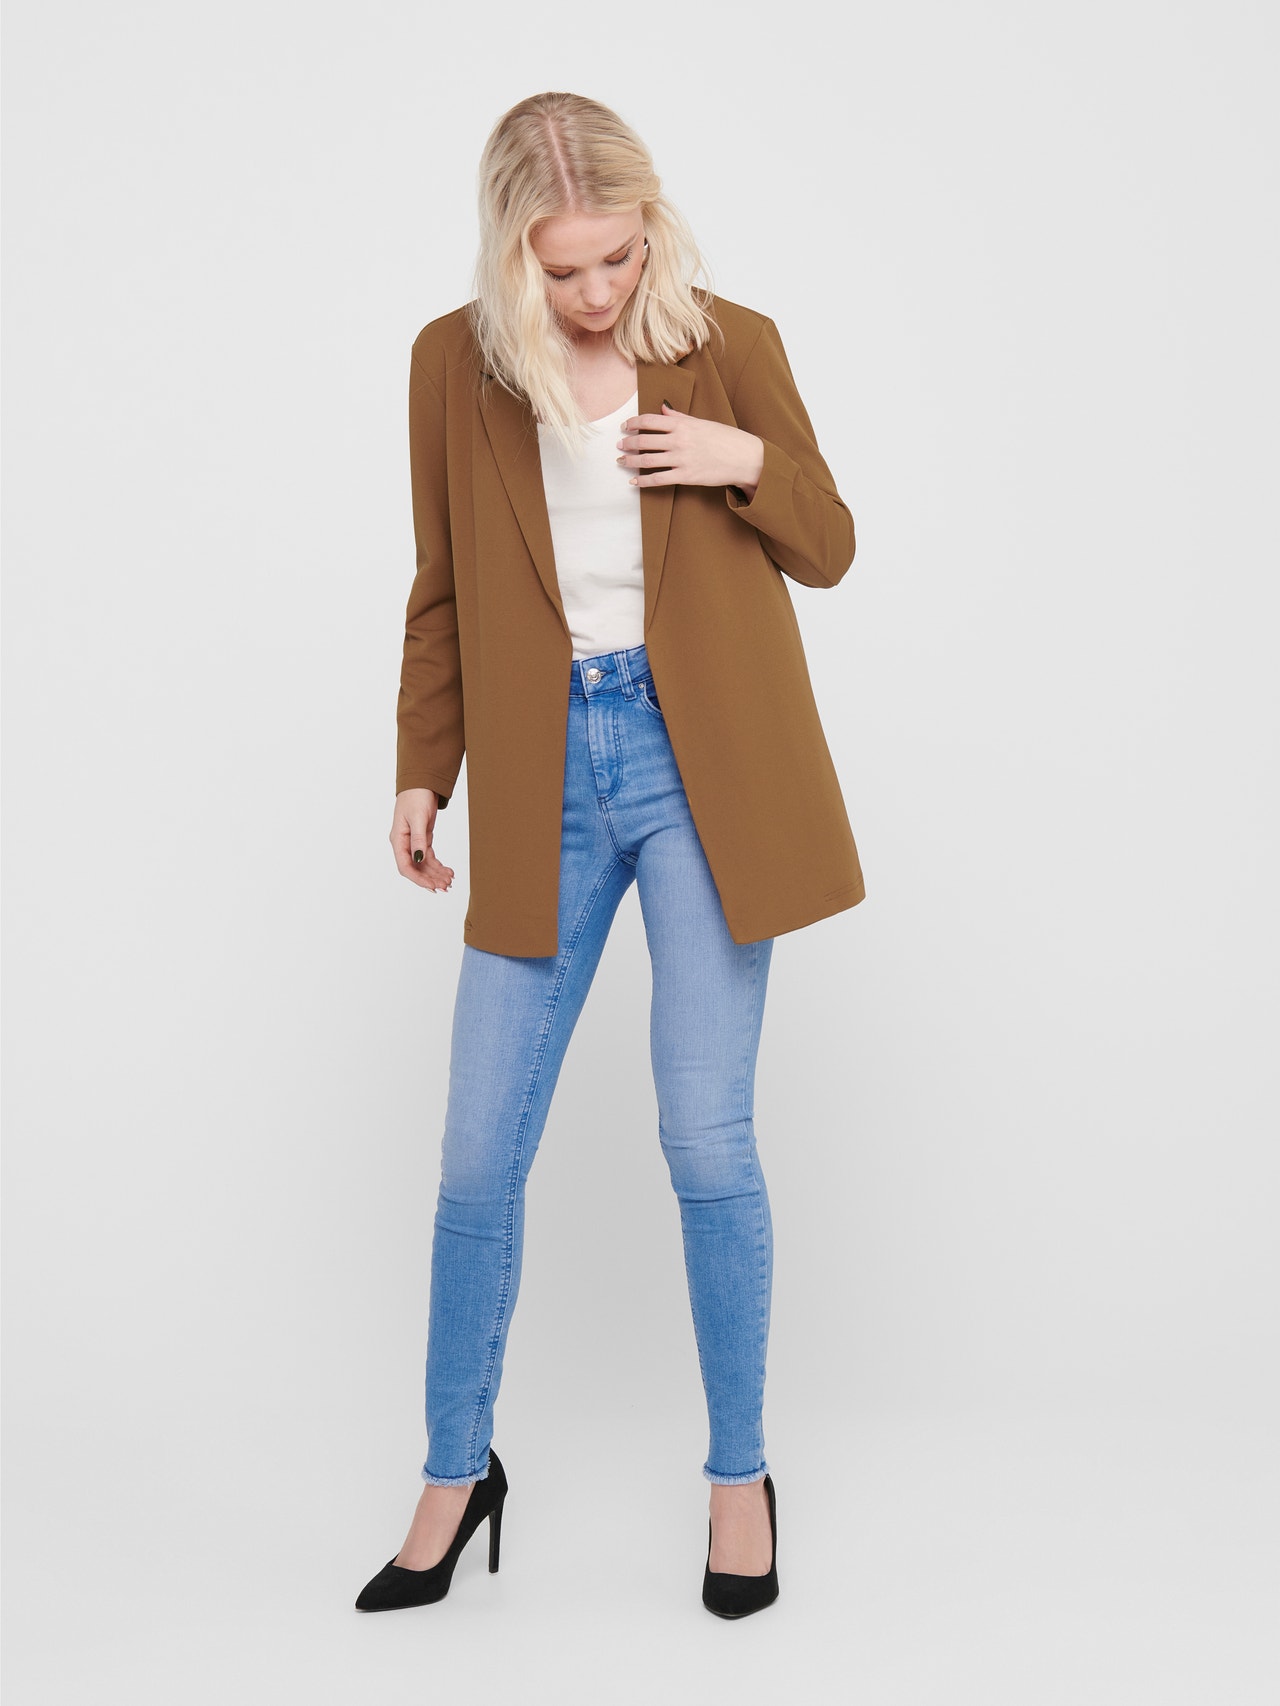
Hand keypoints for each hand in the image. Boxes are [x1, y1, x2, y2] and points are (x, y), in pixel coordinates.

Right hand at [390, 788, 454, 892]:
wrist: (422, 783)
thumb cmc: (416, 797)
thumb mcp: (417, 818)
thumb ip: (418, 840)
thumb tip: (418, 859)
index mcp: (398, 840)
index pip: (405, 866)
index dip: (418, 879)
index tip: (432, 886)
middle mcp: (404, 844)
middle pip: (416, 869)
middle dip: (430, 879)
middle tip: (445, 886)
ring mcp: (413, 842)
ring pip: (424, 865)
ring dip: (436, 874)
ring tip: (449, 880)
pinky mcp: (422, 839)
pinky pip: (429, 857)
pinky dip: (438, 865)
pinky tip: (447, 871)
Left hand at [616, 403, 764, 497]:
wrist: (744, 457)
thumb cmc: (725, 438)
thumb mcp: (702, 423)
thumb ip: (680, 417)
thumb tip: (664, 410)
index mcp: (682, 425)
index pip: (650, 420)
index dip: (633, 423)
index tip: (625, 426)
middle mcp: (679, 440)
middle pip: (644, 440)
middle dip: (628, 443)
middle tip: (619, 445)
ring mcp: (681, 459)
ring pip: (648, 460)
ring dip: (631, 461)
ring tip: (621, 462)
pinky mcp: (685, 476)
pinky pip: (658, 479)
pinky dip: (643, 481)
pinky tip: (634, 481)